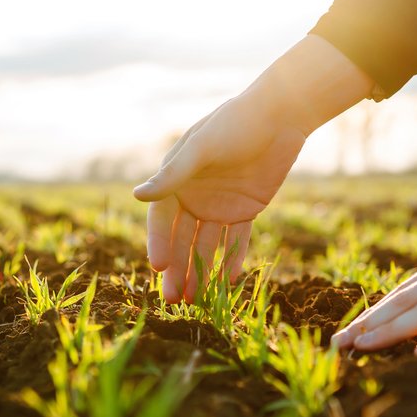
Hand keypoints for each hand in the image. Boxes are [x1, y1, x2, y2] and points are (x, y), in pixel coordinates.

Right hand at [133, 36, 372, 302]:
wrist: (280, 115)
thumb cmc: (234, 125)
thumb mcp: (202, 149)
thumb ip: (172, 175)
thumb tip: (137, 195)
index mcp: (177, 180)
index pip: (162, 219)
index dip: (160, 243)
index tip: (159, 268)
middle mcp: (194, 196)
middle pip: (182, 239)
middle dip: (177, 269)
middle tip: (173, 299)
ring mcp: (219, 205)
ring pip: (206, 245)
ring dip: (201, 271)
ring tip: (197, 301)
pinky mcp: (246, 209)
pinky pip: (237, 240)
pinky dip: (233, 259)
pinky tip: (229, 281)